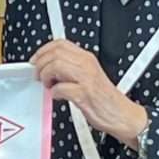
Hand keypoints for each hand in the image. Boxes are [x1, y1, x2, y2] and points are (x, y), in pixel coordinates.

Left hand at [30, 39, 148, 145]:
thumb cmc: (105, 99)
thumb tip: (49, 68)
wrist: (122, 115)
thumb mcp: (89, 76)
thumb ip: (71, 69)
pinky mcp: (84, 95)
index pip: (60, 44)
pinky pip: (61, 88)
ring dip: (45, 76)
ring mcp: (86, 79)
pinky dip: (55, 93)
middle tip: (38, 75)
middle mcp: (86, 65)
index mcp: (87, 58)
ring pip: (56, 66)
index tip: (36, 60)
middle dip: (41, 64)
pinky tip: (58, 96)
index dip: (43, 50)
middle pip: (55, 53)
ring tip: (47, 85)